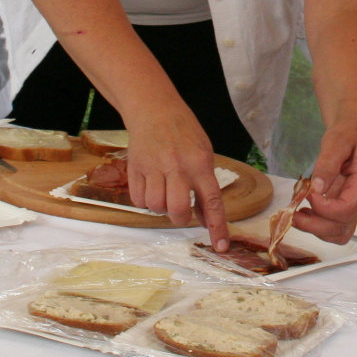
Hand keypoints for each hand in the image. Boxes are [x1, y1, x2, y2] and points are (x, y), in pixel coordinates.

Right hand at [126, 108, 229, 252]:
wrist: (154, 109)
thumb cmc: (184, 132)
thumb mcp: (204, 154)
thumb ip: (205, 186)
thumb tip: (204, 219)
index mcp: (200, 163)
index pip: (212, 202)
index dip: (217, 227)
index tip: (221, 247)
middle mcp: (177, 166)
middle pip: (177, 210)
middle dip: (180, 218)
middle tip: (180, 210)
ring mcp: (153, 167)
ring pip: (156, 207)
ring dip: (161, 207)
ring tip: (164, 191)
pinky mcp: (135, 168)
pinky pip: (138, 200)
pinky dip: (144, 201)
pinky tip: (150, 186)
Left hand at [293, 129, 356, 243]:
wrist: (353, 136)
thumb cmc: (347, 136)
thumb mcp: (336, 142)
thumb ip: (327, 164)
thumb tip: (317, 188)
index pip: (347, 209)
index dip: (325, 208)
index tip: (308, 194)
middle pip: (342, 228)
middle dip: (315, 225)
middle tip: (294, 213)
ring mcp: (353, 209)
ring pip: (337, 234)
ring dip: (315, 230)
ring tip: (297, 215)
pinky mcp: (343, 211)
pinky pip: (333, 230)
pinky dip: (317, 228)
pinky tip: (304, 213)